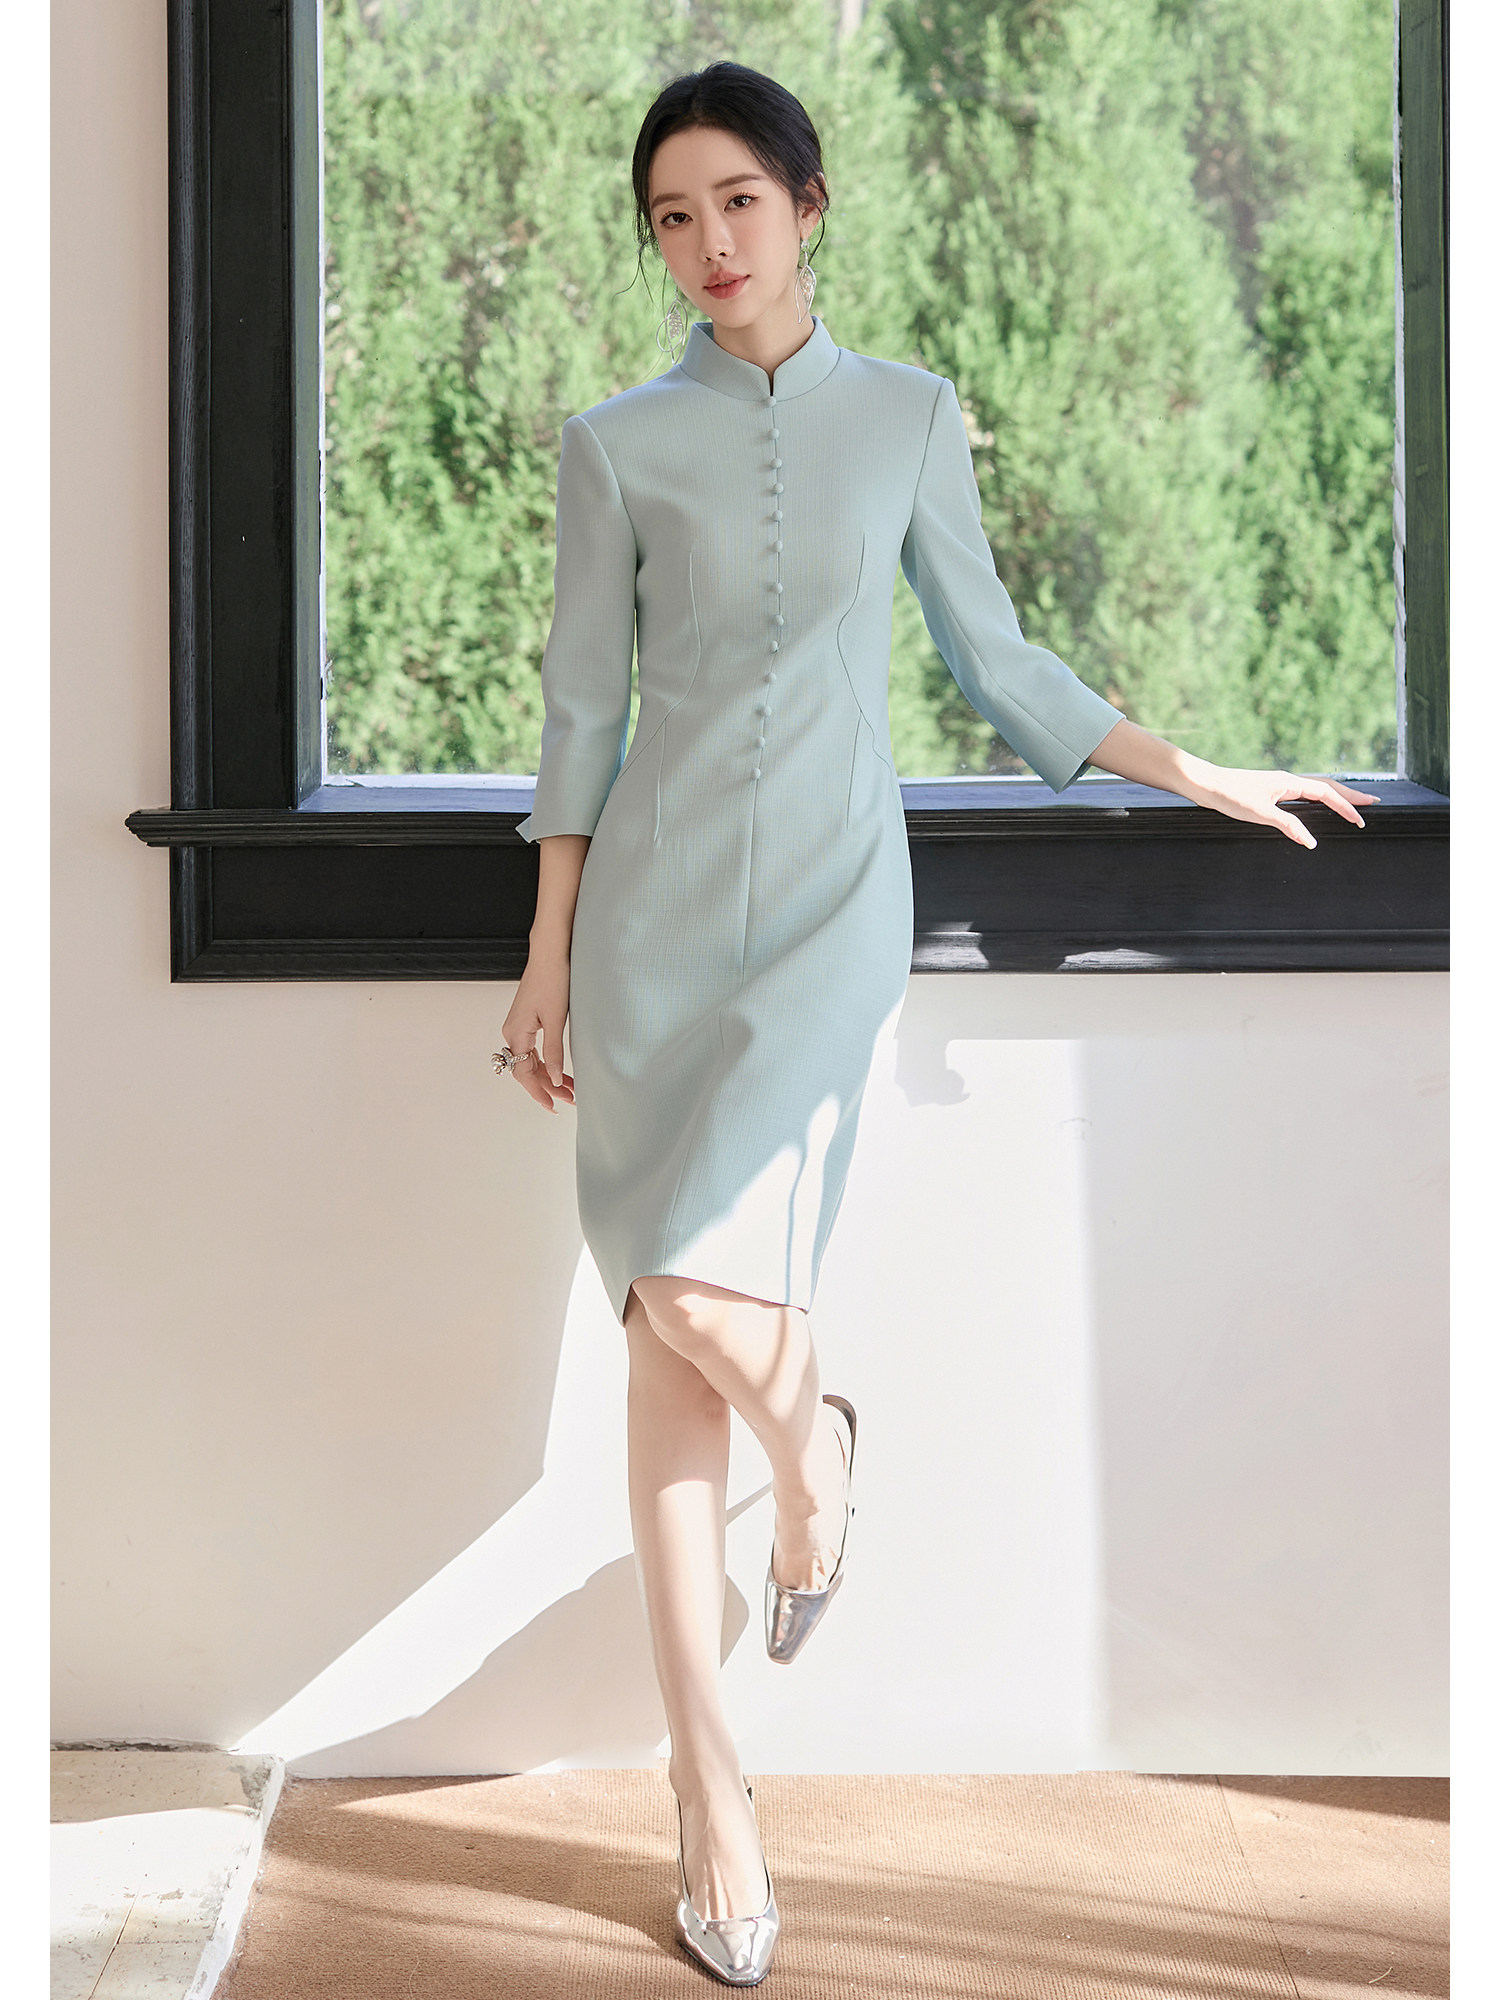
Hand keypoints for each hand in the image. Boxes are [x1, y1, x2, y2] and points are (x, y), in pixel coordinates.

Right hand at [500, 950, 575, 1112]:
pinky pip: (533, 1048)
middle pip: (527, 1069)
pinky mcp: (527, 1020)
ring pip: (531, 1060)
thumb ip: (553, 1052)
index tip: (553, 1106)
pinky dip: (546, 1061)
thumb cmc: (552, 979)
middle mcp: (512, 1032)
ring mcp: (519, 1026)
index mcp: (516, 1033)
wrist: (550, 953)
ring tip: (570, 1088)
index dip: (538, 1092)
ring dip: (548, 1075)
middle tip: (570, 1099)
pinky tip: (559, 1069)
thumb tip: (554, 1079)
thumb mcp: (555, 1019)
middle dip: (548, 1086)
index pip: (523, 1073)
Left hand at [1183, 767, 1379, 849]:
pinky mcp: (1269, 791)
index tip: (1361, 819)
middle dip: (1350, 796)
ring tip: (1352, 803)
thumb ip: (1288, 826)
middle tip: (1372, 803)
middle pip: (1327, 786)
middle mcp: (1287, 781)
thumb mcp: (1260, 814)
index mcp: (1289, 783)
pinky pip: (1302, 794)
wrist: (1204, 784)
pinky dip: (1317, 799)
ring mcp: (1279, 785)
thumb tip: (1311, 842)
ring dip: (1335, 796)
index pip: (1326, 793)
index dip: (1346, 806)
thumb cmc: (1230, 796)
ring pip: (1315, 789)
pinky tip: (1316, 806)